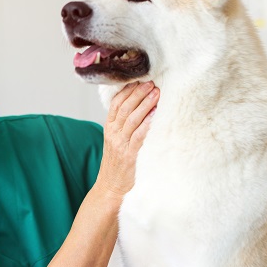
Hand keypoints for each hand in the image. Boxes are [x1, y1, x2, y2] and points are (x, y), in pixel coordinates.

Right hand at [96, 81, 159, 199]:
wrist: (110, 188)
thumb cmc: (117, 164)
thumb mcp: (115, 141)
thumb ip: (124, 125)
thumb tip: (140, 106)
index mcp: (109, 128)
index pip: (116, 103)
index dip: (128, 90)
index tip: (140, 79)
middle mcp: (113, 134)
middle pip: (125, 107)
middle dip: (139, 93)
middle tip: (152, 82)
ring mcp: (121, 144)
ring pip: (132, 118)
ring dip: (146, 104)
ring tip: (157, 93)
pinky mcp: (130, 155)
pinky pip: (139, 135)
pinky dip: (147, 123)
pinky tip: (156, 114)